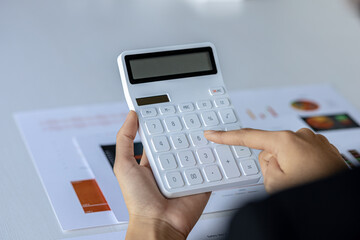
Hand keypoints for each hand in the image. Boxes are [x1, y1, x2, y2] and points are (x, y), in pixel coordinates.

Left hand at [114, 111, 210, 239]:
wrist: (159, 225)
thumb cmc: (139, 201)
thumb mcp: (123, 166)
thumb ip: (124, 140)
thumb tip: (131, 116)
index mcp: (152, 161)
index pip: (160, 136)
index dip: (164, 123)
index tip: (170, 108)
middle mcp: (170, 165)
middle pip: (180, 141)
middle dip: (185, 130)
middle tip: (192, 115)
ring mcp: (186, 173)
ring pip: (195, 151)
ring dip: (200, 142)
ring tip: (206, 127)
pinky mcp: (200, 181)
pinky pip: (209, 166)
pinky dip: (212, 157)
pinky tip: (215, 145)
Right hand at [205, 128, 347, 193]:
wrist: (345, 204)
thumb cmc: (315, 190)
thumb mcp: (276, 184)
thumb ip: (264, 166)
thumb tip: (270, 157)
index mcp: (285, 141)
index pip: (247, 137)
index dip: (226, 137)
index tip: (212, 133)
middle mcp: (300, 136)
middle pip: (270, 149)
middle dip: (272, 165)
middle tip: (286, 182)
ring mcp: (314, 141)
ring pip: (287, 154)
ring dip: (288, 167)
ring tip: (303, 181)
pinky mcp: (323, 148)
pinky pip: (301, 155)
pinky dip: (301, 166)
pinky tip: (310, 177)